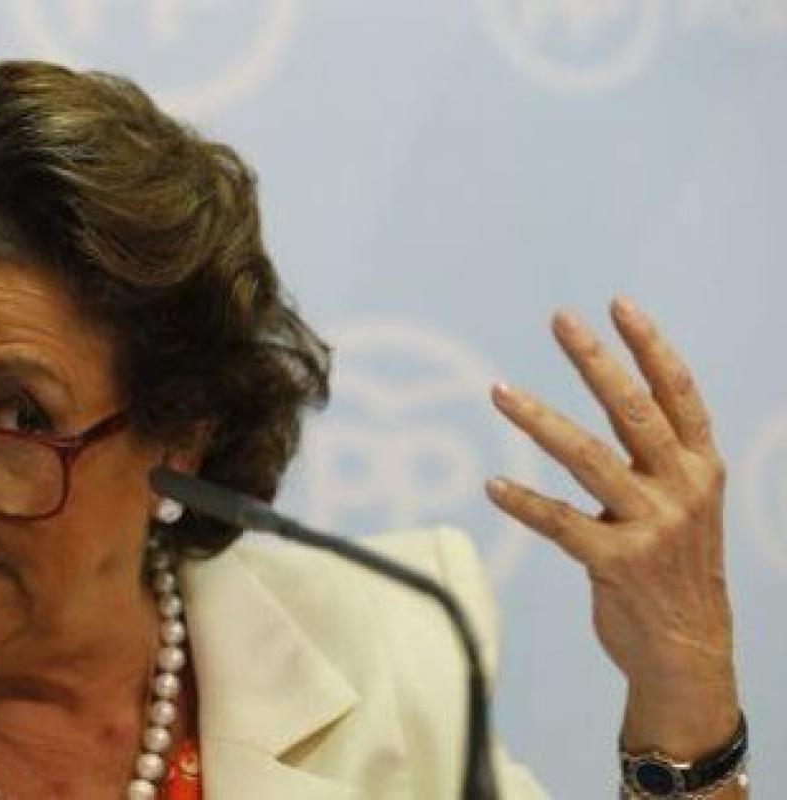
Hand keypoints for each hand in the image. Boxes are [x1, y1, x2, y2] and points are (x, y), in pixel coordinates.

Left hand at [486, 297, 737, 758]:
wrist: (688, 650)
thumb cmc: (675, 567)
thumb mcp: (685, 504)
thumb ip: (656, 457)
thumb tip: (619, 399)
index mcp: (700, 468)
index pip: (679, 394)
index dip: (650, 346)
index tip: (618, 304)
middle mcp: (681, 489)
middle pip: (632, 411)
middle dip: (594, 361)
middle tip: (559, 319)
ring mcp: (650, 526)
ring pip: (587, 458)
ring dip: (538, 420)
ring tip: (499, 390)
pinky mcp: (615, 563)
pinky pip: (559, 522)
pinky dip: (523, 503)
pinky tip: (492, 486)